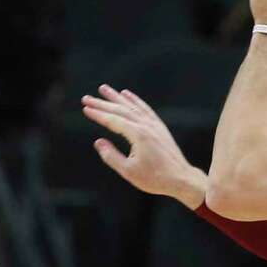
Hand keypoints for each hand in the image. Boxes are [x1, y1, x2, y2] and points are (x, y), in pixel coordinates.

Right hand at [81, 84, 206, 208]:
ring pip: (132, 106)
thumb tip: (98, 142)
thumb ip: (111, 156)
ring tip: (104, 88)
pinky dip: (134, 100)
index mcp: (138, 135)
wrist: (181, 178)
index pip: (113, 120)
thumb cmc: (154, 178)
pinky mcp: (159, 127)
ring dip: (116, 97)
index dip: (98, 114)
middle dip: (102, 103)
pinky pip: (144, 108)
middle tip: (86, 97)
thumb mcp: (128, 171)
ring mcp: (154, 124)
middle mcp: (146, 125)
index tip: (85, 108)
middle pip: (120, 110)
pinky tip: (126, 94)